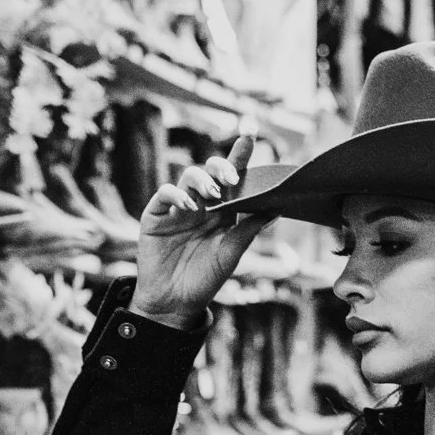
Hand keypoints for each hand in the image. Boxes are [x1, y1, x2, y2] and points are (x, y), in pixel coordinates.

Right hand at [128, 134, 270, 330]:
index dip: (241, 153)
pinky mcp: (157, 214)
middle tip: (232, 177)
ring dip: (202, 180)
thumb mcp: (232, 254)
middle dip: (222, 167)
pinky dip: (178, 195)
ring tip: (211, 195)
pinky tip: (189, 207)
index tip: (251, 132)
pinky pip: (166, 194)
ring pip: (189, 176)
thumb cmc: (205, 279)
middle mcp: (202, 204)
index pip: (234, 177)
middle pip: (211, 170)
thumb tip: (277, 207)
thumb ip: (249, 229)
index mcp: (224, 210)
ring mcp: (178, 207)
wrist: (175, 302)